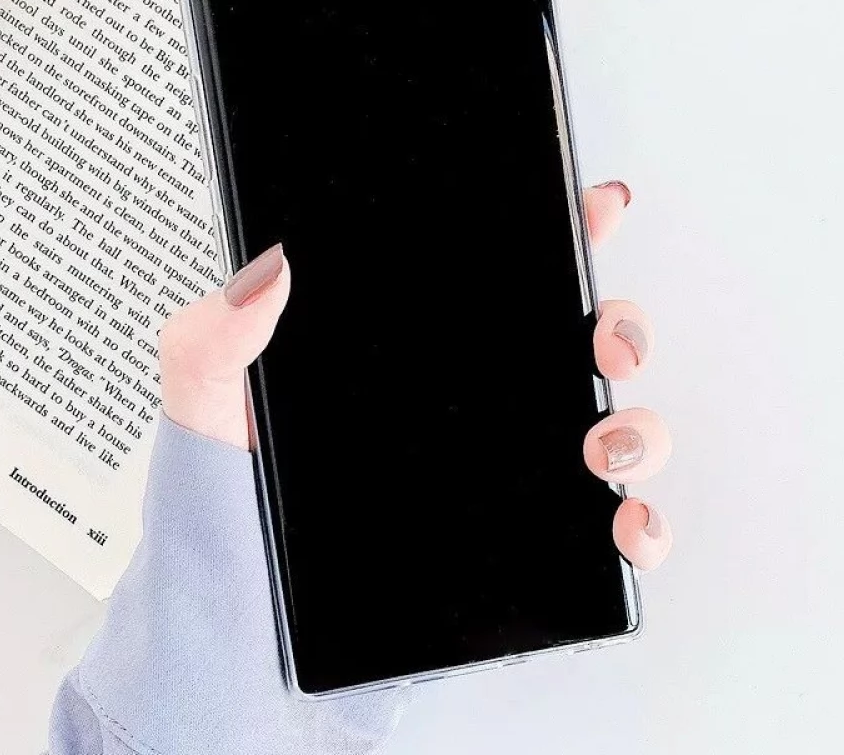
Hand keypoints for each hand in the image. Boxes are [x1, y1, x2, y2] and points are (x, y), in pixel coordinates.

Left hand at [159, 180, 671, 570]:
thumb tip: (269, 268)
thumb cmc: (225, 515)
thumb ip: (214, 336)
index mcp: (408, 354)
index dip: (558, 235)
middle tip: (601, 342)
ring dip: (639, 426)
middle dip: (617, 328)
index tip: (591, 209)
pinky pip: (603, 532)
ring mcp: (497, 478)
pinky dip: (639, 526)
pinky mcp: (516, 552)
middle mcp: (465, 409)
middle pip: (574, 345)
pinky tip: (622, 521)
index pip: (495, 277)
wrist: (237, 634)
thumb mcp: (204, 410)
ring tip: (604, 443)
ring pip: (609, 429)